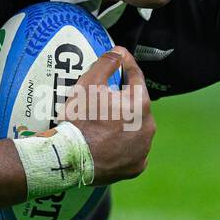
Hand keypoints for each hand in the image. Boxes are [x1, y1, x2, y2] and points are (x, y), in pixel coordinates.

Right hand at [62, 46, 154, 185]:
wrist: (70, 158)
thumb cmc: (80, 119)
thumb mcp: (89, 84)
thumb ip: (107, 63)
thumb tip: (118, 52)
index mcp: (140, 103)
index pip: (136, 78)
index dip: (126, 67)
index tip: (120, 60)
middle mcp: (148, 126)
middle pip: (137, 106)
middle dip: (123, 101)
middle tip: (104, 101)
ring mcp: (143, 149)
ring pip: (136, 130)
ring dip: (125, 125)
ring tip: (105, 125)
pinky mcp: (136, 167)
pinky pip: (132, 152)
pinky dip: (123, 147)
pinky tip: (109, 145)